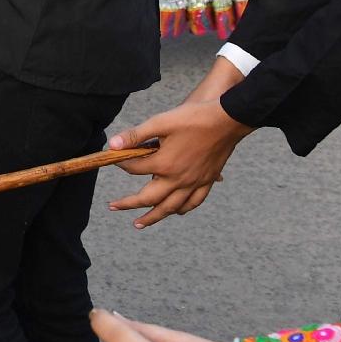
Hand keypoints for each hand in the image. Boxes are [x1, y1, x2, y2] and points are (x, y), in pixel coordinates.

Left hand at [106, 92, 252, 226]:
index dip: (122, 164)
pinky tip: (176, 211)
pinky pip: (194, 202)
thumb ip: (135, 135)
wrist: (228, 120)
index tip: (116, 159)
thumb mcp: (161, 122)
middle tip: (114, 207)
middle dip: (129, 204)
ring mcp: (194, 183)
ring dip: (154, 217)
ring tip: (140, 223)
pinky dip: (182, 209)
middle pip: (149, 198)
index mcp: (164, 164)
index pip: (135, 169)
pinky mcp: (207, 181)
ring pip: (171, 207)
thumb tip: (112, 145)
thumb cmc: (194, 118)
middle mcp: (178, 179)